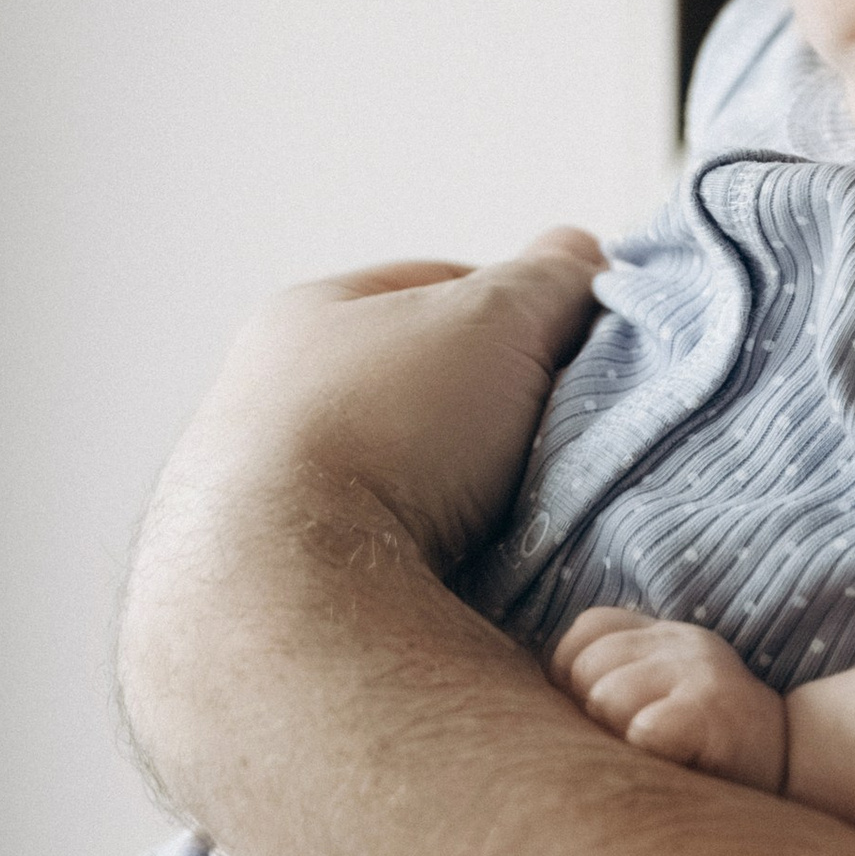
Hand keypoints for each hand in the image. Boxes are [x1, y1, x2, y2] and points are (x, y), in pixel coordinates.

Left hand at [168, 230, 605, 580]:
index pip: (435, 291)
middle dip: (503, 413)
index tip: (579, 346)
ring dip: (481, 499)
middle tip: (570, 436)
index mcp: (305, 322)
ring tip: (541, 517)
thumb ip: (549, 280)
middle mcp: (274, 408)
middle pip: (429, 392)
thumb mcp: (492, 316)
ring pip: (418, 485)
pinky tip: (498, 575)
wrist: (293, 598)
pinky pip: (406, 563)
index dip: (519, 308)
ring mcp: (275, 508)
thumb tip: (581, 257)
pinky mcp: (295, 595)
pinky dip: (456, 565)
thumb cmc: (382, 426)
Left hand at [553, 609, 789, 791]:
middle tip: (628, 744)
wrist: (799, 767)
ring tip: (651, 756)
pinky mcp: (711, 710)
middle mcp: (682, 641)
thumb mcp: (666, 694)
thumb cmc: (712, 747)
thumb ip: (615, 682)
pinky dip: (644, 751)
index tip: (592, 714)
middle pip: (586, 668)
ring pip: (605, 698)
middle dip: (590, 714)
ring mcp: (699, 671)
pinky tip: (668, 763)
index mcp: (664, 633)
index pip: (587, 631)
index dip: (572, 675)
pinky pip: (643, 728)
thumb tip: (537, 701)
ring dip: (615, 739)